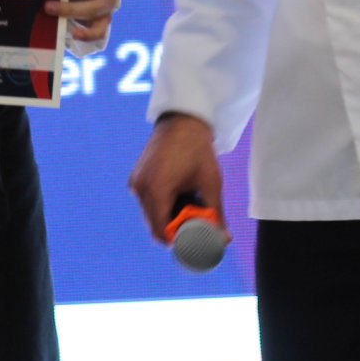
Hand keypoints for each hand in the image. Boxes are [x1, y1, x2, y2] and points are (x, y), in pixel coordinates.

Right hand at [130, 114, 224, 243]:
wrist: (182, 120)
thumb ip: (214, 214)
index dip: (179, 241)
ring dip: (169, 218)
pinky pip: (148, 203)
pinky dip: (163, 207)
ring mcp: (136, 183)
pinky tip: (180, 196)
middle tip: (197, 225)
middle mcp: (141, 188)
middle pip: (155, 226)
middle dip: (176, 231)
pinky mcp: (137, 178)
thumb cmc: (198, 150)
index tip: (197, 240)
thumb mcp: (210, 183)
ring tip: (191, 206)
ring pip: (151, 216)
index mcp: (156, 190)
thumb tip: (223, 239)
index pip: (162, 231)